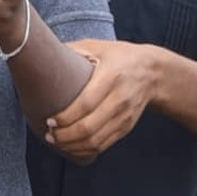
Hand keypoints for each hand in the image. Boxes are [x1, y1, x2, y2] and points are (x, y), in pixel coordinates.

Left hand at [43, 39, 158, 159]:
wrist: (154, 72)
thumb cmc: (118, 56)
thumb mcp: (97, 46)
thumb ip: (72, 49)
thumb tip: (42, 50)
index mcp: (111, 76)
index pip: (86, 103)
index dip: (66, 116)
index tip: (49, 120)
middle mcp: (120, 98)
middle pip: (90, 126)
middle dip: (65, 135)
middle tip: (48, 134)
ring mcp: (125, 115)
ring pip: (97, 140)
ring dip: (73, 145)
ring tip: (56, 141)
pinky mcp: (127, 126)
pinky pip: (105, 144)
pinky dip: (86, 150)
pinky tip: (71, 146)